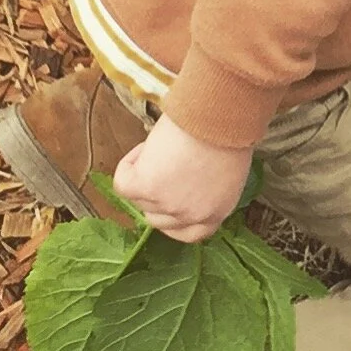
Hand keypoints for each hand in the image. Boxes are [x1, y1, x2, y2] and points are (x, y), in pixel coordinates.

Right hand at [112, 116, 252, 242]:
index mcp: (216, 212)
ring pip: (139, 200)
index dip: (174, 219)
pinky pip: (123, 184)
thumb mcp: (224, 173)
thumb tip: (183, 184)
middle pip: (158, 219)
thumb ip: (205, 189)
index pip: (189, 234)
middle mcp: (192, 215)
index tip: (169, 201)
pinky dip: (128, 165)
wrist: (218, 116)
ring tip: (162, 149)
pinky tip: (145, 149)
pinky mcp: (146, 189)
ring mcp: (168, 205)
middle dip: (155, 194)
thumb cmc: (227, 132)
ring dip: (144, 174)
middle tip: (162, 165)